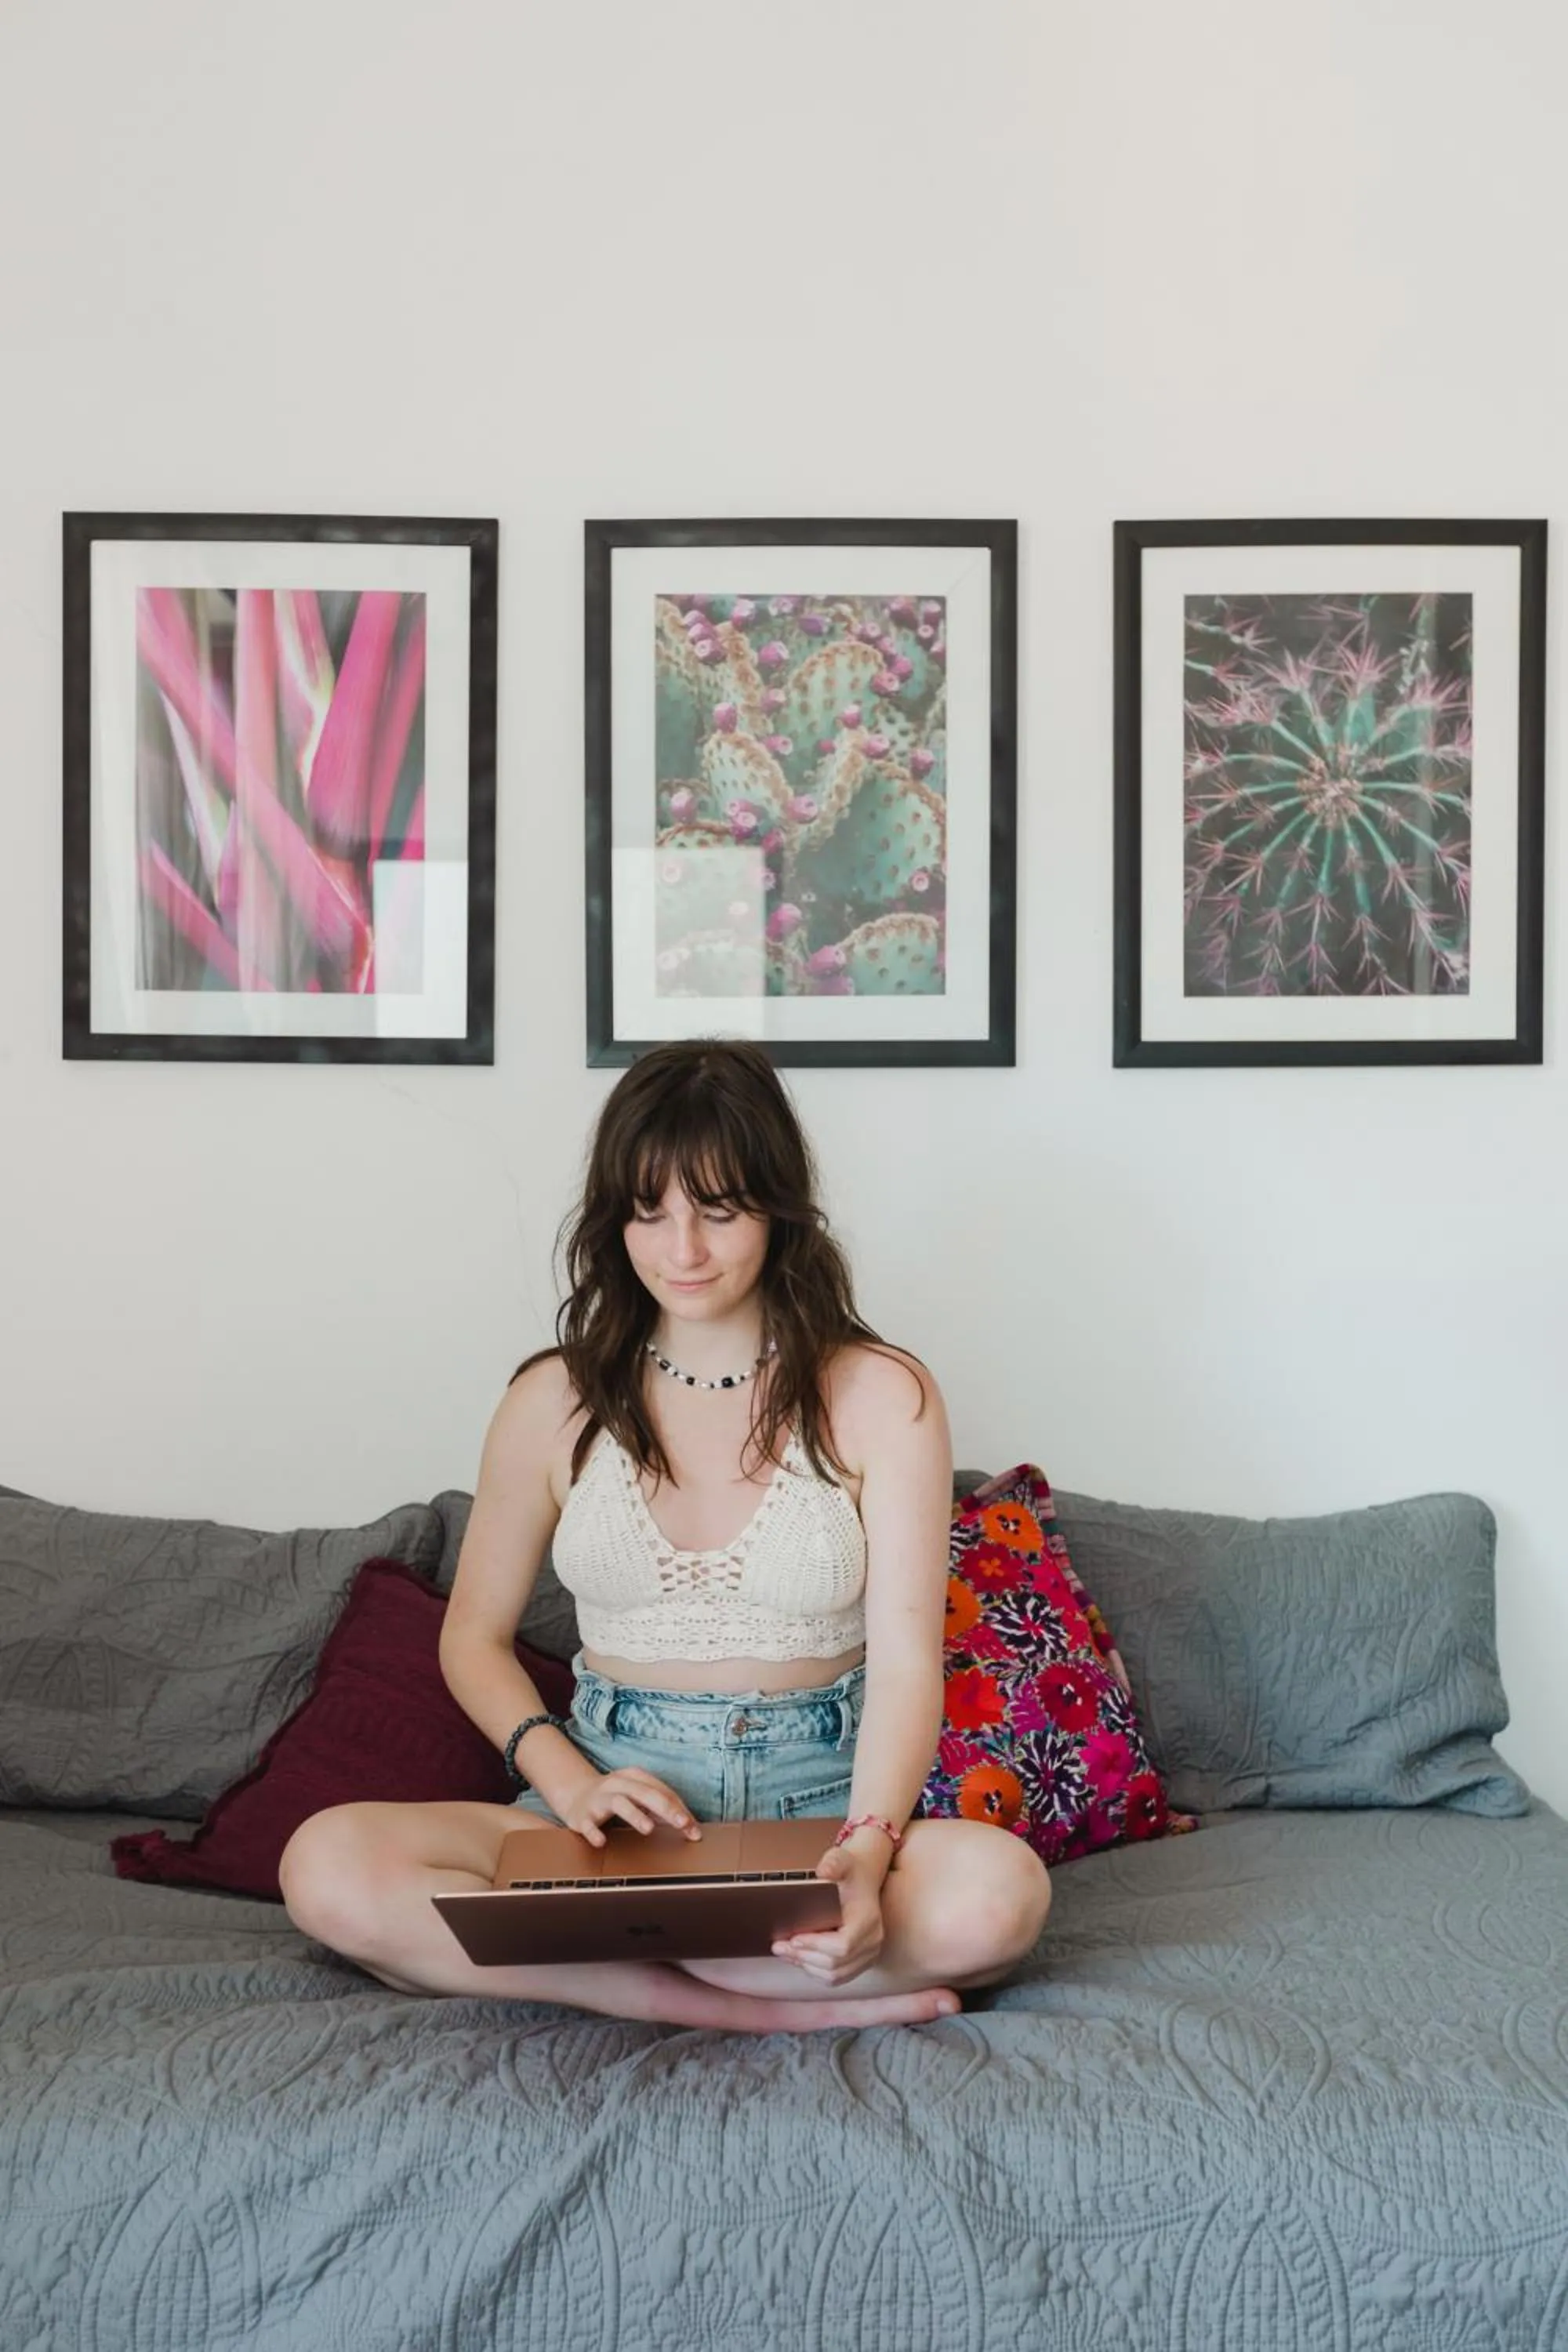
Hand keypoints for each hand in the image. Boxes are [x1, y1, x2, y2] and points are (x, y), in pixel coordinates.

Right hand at [559, 1768, 701, 1846]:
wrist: (576, 1796)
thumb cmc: (616, 1799)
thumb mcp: (640, 1799)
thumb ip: (662, 1811)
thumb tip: (691, 1828)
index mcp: (635, 1777)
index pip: (661, 1791)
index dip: (679, 1808)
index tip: (693, 1827)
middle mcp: (617, 1784)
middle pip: (644, 1793)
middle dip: (665, 1808)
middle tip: (682, 1823)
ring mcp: (599, 1799)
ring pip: (619, 1803)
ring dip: (635, 1815)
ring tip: (649, 1829)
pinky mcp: (583, 1815)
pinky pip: (588, 1824)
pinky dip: (594, 1832)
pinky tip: (602, 1842)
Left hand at [771, 1843, 884, 1985]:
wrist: (864, 1880)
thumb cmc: (851, 1872)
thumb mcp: (842, 1859)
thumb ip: (833, 1863)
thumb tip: (823, 1872)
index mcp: (868, 1920)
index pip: (842, 1945)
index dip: (815, 1945)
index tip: (794, 1937)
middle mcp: (873, 1941)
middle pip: (835, 1964)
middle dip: (804, 1956)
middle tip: (779, 1946)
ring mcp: (869, 1955)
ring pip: (834, 1975)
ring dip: (807, 1966)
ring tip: (785, 1952)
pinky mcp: (861, 1963)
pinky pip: (837, 1977)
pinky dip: (815, 1971)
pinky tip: (799, 1958)